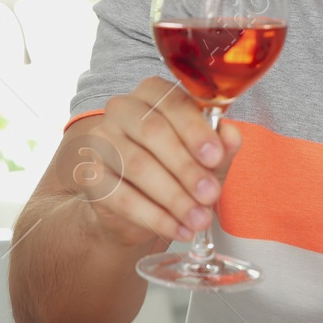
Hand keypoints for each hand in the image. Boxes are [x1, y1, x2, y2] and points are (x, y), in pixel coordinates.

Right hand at [66, 77, 242, 248]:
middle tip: (210, 194)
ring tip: (199, 218)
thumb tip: (231, 136)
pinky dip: (154, 217)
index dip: (195, 130)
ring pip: (137, 166)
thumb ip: (221, 146)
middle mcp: (122, 109)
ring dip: (174, 197)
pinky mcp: (90, 176)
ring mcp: (101, 141)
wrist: (137, 207)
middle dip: (186, 167)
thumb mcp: (207, 158)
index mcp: (153, 93)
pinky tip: (177, 229)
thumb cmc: (176, 170)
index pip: (172, 102)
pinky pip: (122, 197)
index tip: (215, 156)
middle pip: (152, 132)